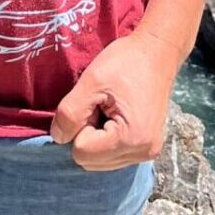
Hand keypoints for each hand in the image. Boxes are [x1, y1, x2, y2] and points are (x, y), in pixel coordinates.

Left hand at [49, 32, 178, 170]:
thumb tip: (58, 138)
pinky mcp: (147, 148)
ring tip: (109, 110)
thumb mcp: (91, 82)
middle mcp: (143, 152)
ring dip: (96, 138)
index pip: (82, 152)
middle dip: (87, 134)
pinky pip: (112, 156)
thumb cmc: (125, 62)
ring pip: (99, 162)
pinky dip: (107, 140)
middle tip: (101, 106)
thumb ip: (70, 113)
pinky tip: (116, 117)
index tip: (95, 103)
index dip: (80, 126)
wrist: (156, 52)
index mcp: (131, 138)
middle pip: (90, 161)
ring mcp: (147, 153)